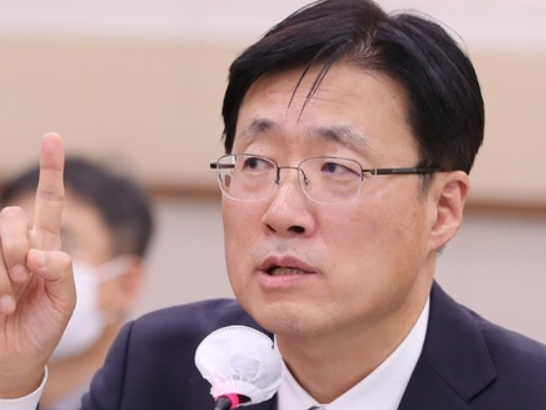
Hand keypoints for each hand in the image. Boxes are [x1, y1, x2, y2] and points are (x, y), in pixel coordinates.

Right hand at [0, 133, 74, 397]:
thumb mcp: (65, 302)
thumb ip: (62, 273)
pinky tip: (1, 308)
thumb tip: (41, 252)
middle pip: (13, 216)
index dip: (50, 170)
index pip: (49, 201)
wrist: (14, 359)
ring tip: (11, 301)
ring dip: (4, 273)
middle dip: (18, 249)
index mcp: (45, 246)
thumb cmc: (43, 328)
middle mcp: (18, 245)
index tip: (52, 137)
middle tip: (25, 281)